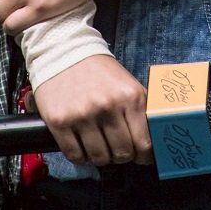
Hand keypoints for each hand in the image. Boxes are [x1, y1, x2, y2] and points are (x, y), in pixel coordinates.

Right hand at [32, 55, 152, 167]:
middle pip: (122, 154)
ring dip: (101, 157)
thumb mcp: (127, 83)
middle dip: (122, 155)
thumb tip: (150, 142)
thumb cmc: (99, 70)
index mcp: (129, 96)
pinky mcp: (60, 122)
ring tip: (99, 145)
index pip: (144, 143)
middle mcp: (107, 106)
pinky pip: (75, 155)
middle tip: (117, 149)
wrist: (64, 50)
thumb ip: (140, 109)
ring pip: (99, 158)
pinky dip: (81, 156)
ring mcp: (82, 115)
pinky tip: (82, 145)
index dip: (144, 156)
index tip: (142, 157)